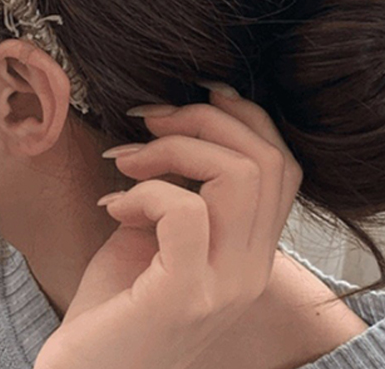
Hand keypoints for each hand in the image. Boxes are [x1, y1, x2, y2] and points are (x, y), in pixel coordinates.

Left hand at [33, 87, 302, 368]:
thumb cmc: (115, 301)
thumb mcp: (156, 232)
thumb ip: (179, 186)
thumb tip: (173, 122)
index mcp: (250, 251)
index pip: (282, 164)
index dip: (241, 115)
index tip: (190, 96)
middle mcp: (251, 270)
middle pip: (265, 157)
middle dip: (200, 117)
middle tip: (146, 122)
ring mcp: (224, 287)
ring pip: (238, 174)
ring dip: (172, 147)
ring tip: (126, 162)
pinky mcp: (184, 298)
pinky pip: (185, 211)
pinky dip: (145, 191)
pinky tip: (114, 207)